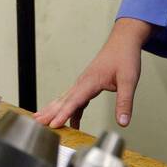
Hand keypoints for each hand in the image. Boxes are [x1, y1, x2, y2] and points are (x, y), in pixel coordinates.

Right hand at [34, 18, 148, 129]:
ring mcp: (84, 82)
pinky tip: (71, 121)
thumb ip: (125, 102)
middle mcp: (83, 82)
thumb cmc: (125, 57)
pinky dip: (69, 109)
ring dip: (54, 110)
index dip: (63, 114)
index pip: (74, 101)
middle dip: (49, 112)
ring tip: (43, 120)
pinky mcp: (88, 84)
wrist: (124, 41)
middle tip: (37, 123)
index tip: (53, 124)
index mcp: (91, 81)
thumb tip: (123, 122)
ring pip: (66, 99)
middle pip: (63, 100)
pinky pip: (75, 99)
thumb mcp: (129, 81)